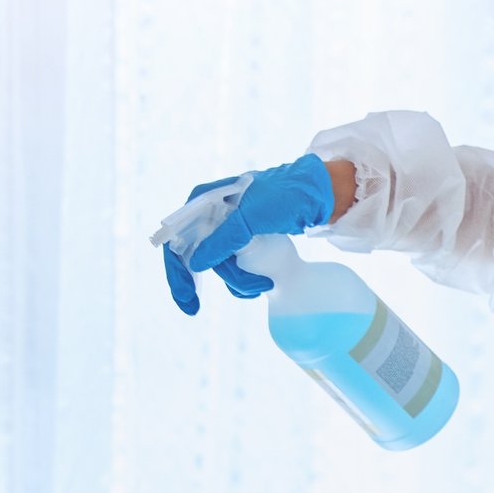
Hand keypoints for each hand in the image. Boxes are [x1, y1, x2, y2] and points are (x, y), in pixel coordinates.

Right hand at [161, 154, 340, 315]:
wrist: (316, 194)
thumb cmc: (284, 197)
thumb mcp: (250, 218)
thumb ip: (223, 239)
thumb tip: (195, 264)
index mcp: (202, 202)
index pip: (177, 240)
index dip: (178, 272)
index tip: (188, 299)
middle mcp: (209, 215)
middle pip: (199, 257)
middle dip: (224, 279)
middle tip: (240, 297)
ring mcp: (227, 229)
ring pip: (221, 265)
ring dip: (240, 281)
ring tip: (266, 285)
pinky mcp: (245, 240)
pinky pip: (235, 266)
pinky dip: (245, 279)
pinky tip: (260, 286)